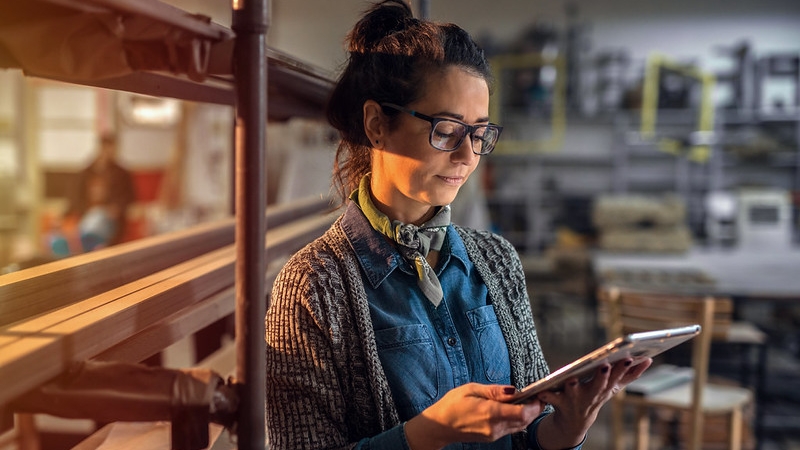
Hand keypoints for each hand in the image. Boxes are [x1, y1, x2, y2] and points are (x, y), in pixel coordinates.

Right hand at [404, 383, 545, 449]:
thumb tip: (514, 390)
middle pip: (525, 421)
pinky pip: (511, 429)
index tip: (538, 394)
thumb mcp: (472, 389)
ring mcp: (494, 434)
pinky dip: (518, 419)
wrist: (440, 426)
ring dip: (527, 414)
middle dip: (534, 409)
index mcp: (490, 413)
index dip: (535, 405)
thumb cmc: (453, 405)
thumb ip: (495, 391)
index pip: (523, 413)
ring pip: (520, 426)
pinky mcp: (492, 437)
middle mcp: (495, 427)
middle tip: (537, 395)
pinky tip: (514, 409)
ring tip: (527, 400)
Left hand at [535, 357, 652, 448]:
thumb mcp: (613, 387)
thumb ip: (631, 374)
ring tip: (572, 379)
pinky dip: (545, 396)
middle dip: (602, 376)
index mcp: (604, 388)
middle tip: (605, 365)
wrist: (574, 422)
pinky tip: (540, 392)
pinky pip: (550, 399)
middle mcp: (591, 395)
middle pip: (598, 385)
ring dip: (573, 387)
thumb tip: (649, 359)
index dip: (622, 369)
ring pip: (574, 392)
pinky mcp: (557, 402)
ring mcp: (574, 399)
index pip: (616, 377)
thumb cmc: (594, 396)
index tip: (627, 357)